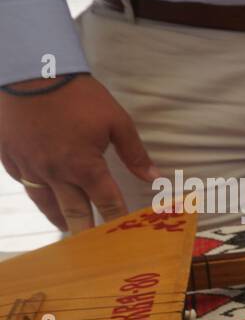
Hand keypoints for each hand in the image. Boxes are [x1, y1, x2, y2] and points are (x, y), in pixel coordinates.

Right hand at [0, 75, 157, 232]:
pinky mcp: (10, 157)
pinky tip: (43, 199)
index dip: (118, 221)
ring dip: (59, 219)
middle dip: (86, 233)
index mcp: (84, 165)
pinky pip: (24, 184)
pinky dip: (36, 195)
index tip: (126, 238)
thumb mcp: (115, 119)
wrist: (29, 70)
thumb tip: (154, 176)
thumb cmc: (76, 94)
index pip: (107, 203)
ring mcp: (29, 167)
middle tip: (94, 249)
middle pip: (74, 213)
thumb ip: (135, 152)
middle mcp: (55, 173)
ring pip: (45, 204)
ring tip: (69, 230)